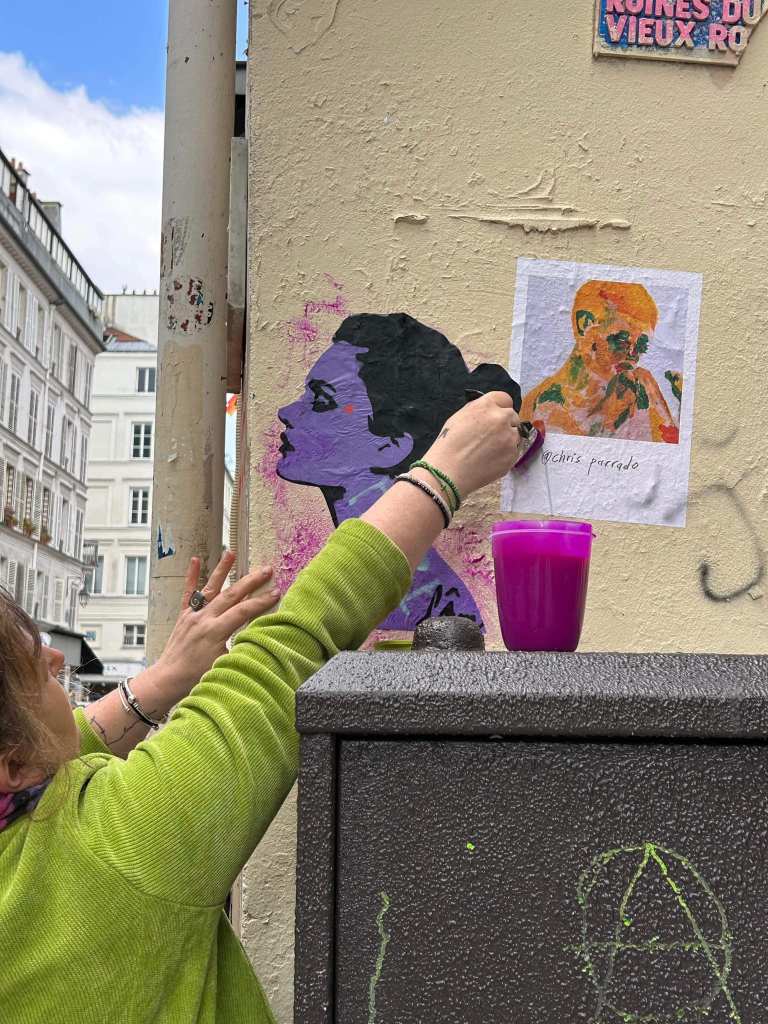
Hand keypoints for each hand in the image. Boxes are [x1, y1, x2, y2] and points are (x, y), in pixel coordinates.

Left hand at [150, 552, 279, 702]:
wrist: (167, 680)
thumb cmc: (195, 678)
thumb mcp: (223, 664)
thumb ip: (240, 648)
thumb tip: (257, 636)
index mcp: (214, 631)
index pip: (243, 611)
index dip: (261, 602)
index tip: (276, 592)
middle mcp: (203, 619)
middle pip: (231, 595)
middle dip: (251, 581)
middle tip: (267, 569)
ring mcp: (192, 615)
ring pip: (210, 588)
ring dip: (222, 570)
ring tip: (230, 553)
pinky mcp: (184, 616)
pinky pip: (188, 593)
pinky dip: (192, 576)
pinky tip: (195, 560)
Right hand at [422, 391, 520, 497]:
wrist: (448, 472)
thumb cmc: (448, 445)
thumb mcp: (459, 417)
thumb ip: (478, 409)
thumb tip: (489, 409)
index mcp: (486, 405)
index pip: (504, 398)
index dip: (500, 407)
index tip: (497, 415)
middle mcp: (501, 418)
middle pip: (512, 416)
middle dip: (505, 423)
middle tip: (491, 436)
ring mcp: (509, 437)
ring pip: (515, 434)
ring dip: (507, 439)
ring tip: (489, 450)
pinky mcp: (512, 455)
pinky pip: (514, 451)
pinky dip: (505, 454)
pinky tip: (490, 460)